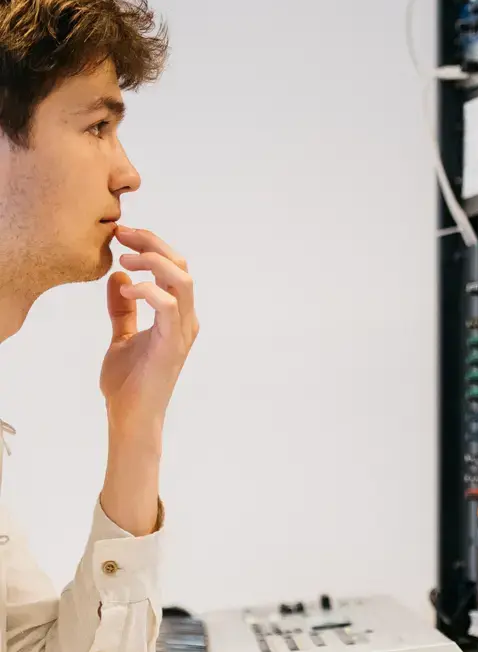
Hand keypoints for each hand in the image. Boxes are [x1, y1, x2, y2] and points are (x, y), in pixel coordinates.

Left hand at [100, 226, 198, 436]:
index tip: (122, 234)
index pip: (171, 266)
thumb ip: (122, 309)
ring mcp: (182, 331)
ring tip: (123, 260)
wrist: (129, 418)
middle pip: (180, 265)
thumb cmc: (128, 383)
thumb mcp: (121, 336)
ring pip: (181, 279)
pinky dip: (148, 290)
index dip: (149, 245)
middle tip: (122, 235)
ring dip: (152, 262)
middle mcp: (185, 319)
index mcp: (176, 314)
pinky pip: (168, 305)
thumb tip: (118, 277)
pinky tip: (126, 289)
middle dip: (151, 244)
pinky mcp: (172, 344)